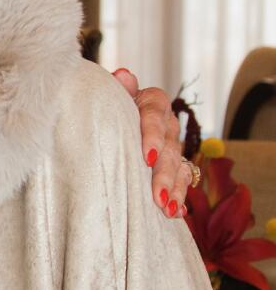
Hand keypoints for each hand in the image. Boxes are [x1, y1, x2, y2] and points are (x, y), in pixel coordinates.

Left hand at [111, 69, 193, 217]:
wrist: (109, 122)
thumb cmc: (105, 108)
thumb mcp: (108, 98)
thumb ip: (117, 90)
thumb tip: (123, 75)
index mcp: (151, 101)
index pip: (154, 114)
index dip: (152, 135)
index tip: (147, 157)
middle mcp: (167, 123)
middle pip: (170, 147)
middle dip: (164, 173)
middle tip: (157, 195)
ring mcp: (173, 145)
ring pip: (180, 166)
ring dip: (175, 189)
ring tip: (167, 209)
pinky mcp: (175, 164)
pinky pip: (183, 181)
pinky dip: (179, 197)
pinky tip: (176, 214)